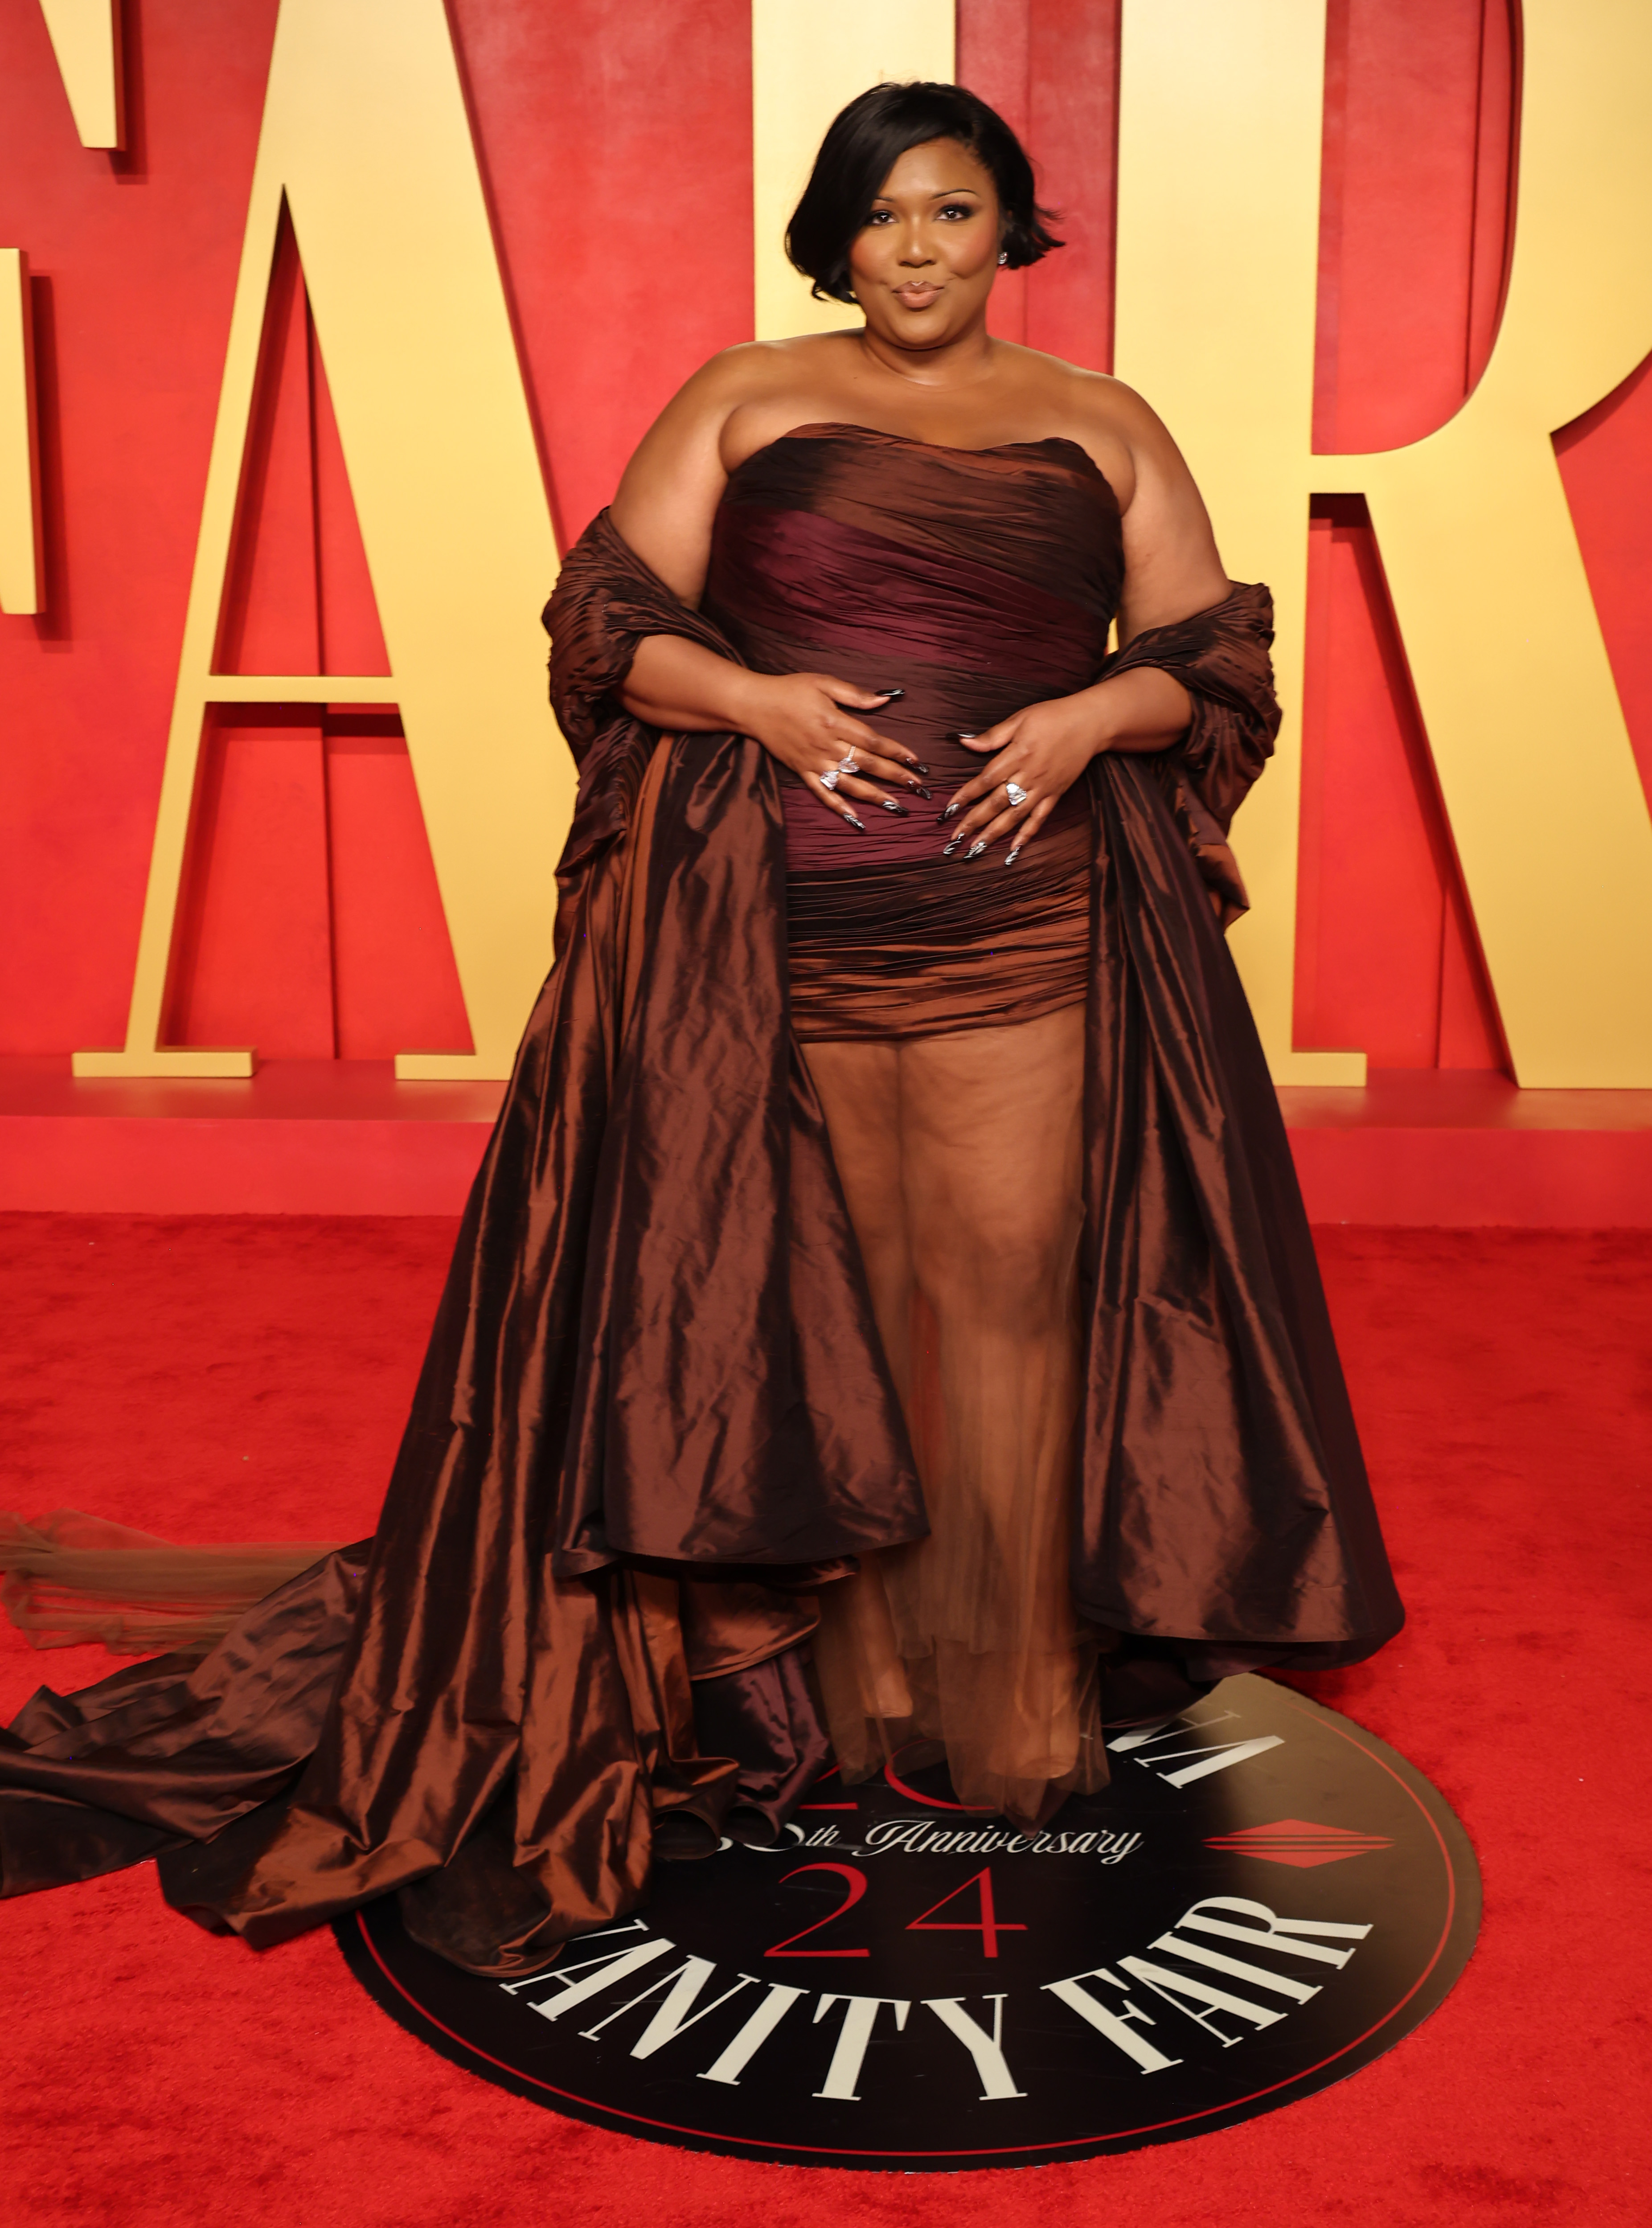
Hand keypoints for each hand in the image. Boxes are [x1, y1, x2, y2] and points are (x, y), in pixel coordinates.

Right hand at [737, 673, 930, 827]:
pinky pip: (822, 793)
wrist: (754, 705)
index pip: (873, 741)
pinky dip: (838, 808)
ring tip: (896, 805)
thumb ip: (854, 694)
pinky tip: (855, 819)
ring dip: (874, 796)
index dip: (896, 751)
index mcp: (834, 722)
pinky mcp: (802, 771)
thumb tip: (884, 700)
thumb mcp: (823, 682)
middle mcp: (826, 746)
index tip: (915, 761)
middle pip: (867, 764)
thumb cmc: (789, 690)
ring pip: (849, 783)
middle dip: (894, 776)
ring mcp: (814, 762)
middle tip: (917, 786)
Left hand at [938, 691, 1108, 860]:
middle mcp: (1029, 775)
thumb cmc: (1053, 717)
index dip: (967, 795)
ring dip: (995, 833)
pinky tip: (1014, 848)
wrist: (1090, 723)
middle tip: (956, 837)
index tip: (950, 809)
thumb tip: (965, 742)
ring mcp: (1043, 788)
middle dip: (975, 821)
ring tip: (977, 848)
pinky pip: (1040, 818)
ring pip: (1015, 815)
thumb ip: (993, 736)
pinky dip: (1027, 834)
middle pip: (997, 803)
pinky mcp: (1056, 794)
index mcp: (1017, 755)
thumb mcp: (1020, 719)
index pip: (985, 780)